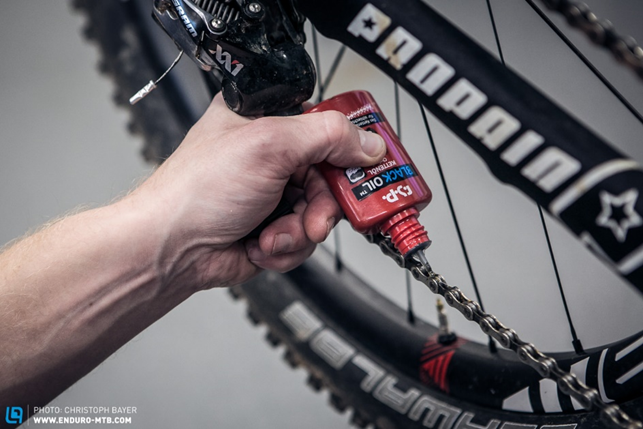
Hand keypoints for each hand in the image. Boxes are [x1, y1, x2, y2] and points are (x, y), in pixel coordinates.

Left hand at [129, 94, 385, 289]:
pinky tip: (262, 244)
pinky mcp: (273, 226)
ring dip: (301, 229)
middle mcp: (270, 154)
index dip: (349, 145)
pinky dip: (288, 246)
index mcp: (264, 118)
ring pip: (321, 211)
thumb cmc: (197, 191)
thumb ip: (326, 136)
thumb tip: (368, 143)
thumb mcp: (268, 146)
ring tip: (274, 234)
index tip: (366, 166)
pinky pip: (305, 237)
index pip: (325, 123)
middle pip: (330, 174)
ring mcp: (273, 192)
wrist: (173, 250)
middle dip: (322, 204)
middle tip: (315, 218)